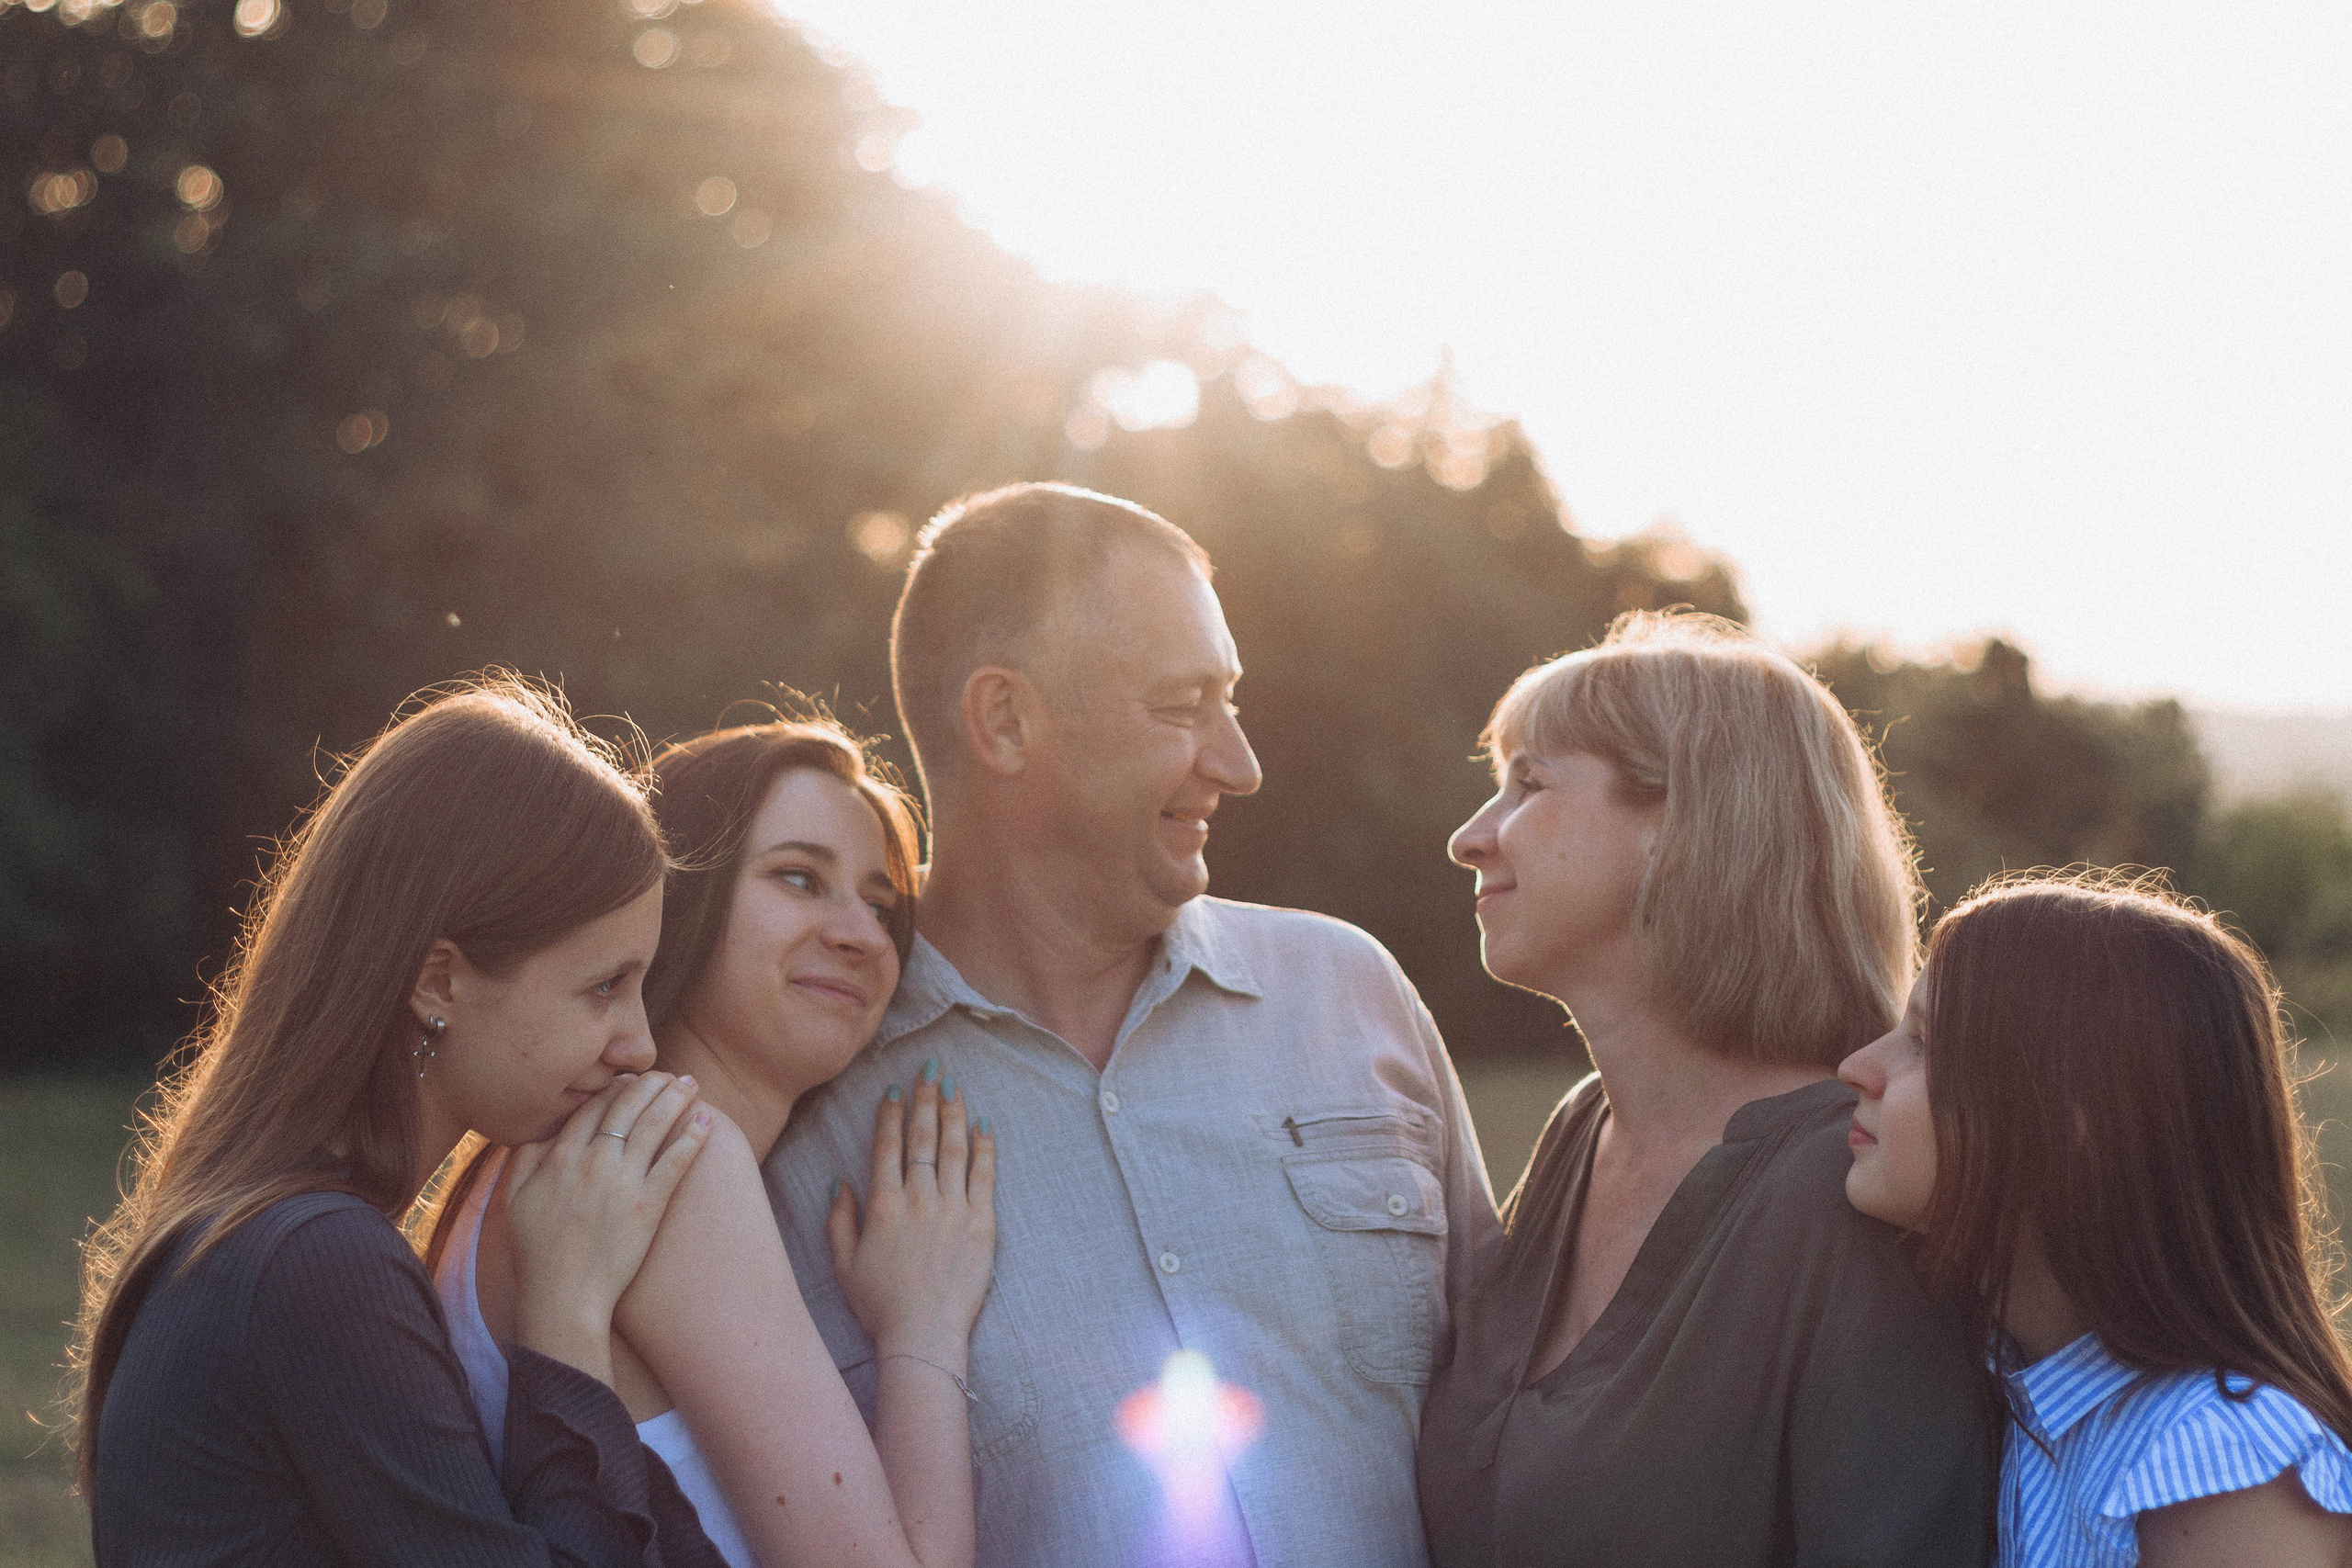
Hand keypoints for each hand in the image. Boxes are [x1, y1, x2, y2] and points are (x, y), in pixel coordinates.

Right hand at [505, 1071, 710, 1379]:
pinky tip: (705, 1120)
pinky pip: (676, 1160)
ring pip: (655, 1124)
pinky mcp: (650, 1204)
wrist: (564, 1297)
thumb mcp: (513, 1201)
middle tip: (668, 1074)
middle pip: (627, 1107)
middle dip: (650, 1084)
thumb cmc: (536, 1253)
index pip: (593, 1107)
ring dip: (676, 1098)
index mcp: (560, 1158)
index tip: (629, 1079)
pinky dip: (692, 1136)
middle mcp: (594, 1162)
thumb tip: (536, 1129)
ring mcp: (624, 1181)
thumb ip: (523, 1159)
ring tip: (692, 1084)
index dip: (614, 1088)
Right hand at [828, 1065, 997, 1364]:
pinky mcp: (982, 1223)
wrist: (924, 1335)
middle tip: (931, 1070)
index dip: (890, 1114)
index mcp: (882, 1205)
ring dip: (954, 1113)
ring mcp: (953, 1208)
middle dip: (926, 1099)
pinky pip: (984, 1176)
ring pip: (954, 1148)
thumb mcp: (843, 1264)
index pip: (887, 1146)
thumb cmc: (880, 1305)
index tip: (895, 1089)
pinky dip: (985, 1148)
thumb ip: (839, 1220)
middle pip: (922, 1138)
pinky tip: (985, 1126)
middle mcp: (918, 1198)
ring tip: (955, 1087)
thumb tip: (840, 1182)